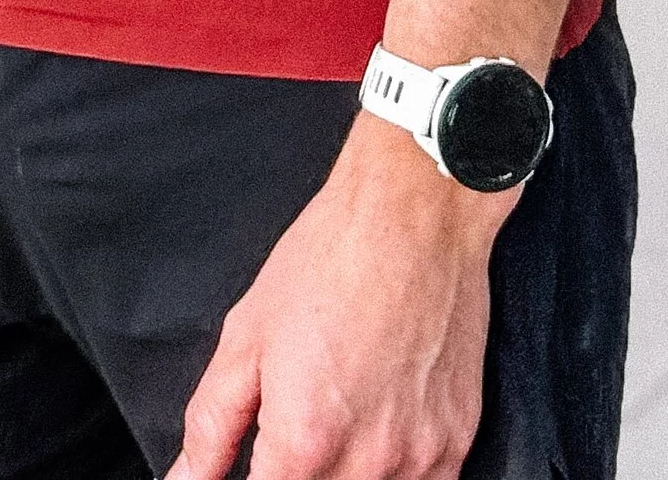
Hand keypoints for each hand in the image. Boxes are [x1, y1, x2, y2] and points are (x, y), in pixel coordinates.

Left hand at [167, 116, 504, 479]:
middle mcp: (366, 465)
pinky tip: (378, 421)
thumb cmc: (328, 261)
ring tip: (338, 410)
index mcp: (304, 443)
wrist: (413, 213)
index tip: (259, 459)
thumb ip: (211, 427)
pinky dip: (390, 470)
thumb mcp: (246, 336)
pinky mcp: (456, 446)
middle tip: (296, 421)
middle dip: (297, 473)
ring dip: (343, 472)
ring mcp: (419, 460)